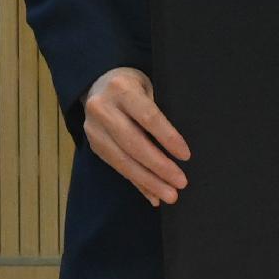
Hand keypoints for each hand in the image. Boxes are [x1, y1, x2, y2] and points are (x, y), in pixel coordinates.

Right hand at [81, 66, 188, 204]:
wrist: (98, 82)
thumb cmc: (134, 86)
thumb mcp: (147, 88)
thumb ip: (156, 115)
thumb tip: (180, 153)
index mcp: (121, 88)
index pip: (147, 117)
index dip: (167, 137)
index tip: (186, 156)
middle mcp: (102, 107)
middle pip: (133, 142)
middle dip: (159, 166)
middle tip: (181, 183)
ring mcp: (93, 127)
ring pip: (122, 160)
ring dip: (148, 181)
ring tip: (170, 195)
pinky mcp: (92, 144)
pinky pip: (117, 167)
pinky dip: (137, 183)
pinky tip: (153, 196)